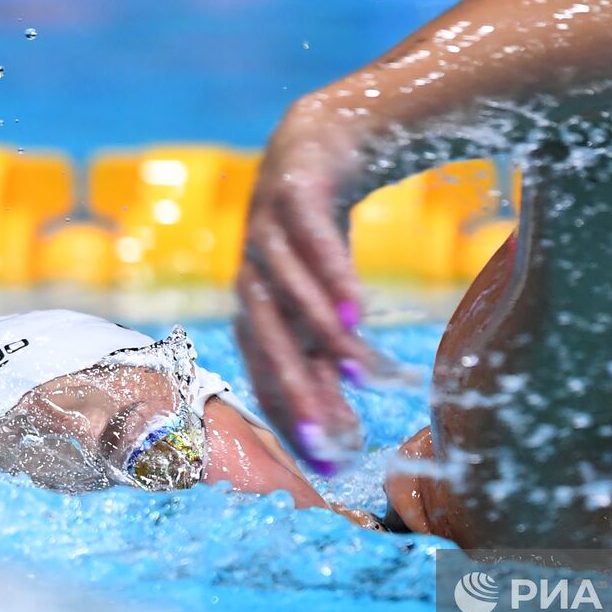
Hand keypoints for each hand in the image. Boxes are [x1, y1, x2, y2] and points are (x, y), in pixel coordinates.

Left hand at [235, 109, 387, 475]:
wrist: (317, 149)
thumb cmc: (318, 243)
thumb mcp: (324, 309)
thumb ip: (330, 368)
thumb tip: (344, 447)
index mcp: (255, 315)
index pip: (269, 377)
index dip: (296, 419)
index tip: (330, 463)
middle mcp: (251, 281)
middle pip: (267, 343)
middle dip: (299, 392)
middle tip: (329, 437)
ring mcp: (264, 236)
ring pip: (288, 294)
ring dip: (319, 336)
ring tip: (359, 372)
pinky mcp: (288, 195)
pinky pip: (309, 240)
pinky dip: (329, 275)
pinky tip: (358, 309)